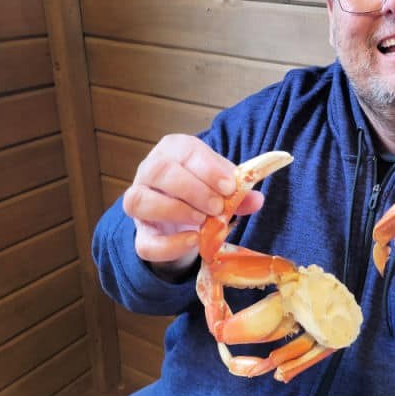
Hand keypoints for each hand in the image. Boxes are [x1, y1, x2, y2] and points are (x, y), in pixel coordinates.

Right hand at [122, 134, 263, 278]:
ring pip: (140, 201)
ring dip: (175, 211)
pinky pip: (145, 242)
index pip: (183, 150)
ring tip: (203, 220)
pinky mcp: (141, 234)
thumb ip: (238, 190)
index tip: (229, 187)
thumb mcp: (222, 183)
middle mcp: (149, 171)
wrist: (182, 216)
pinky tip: (194, 241)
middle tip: (217, 207)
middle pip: (159, 172)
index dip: (207, 169)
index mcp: (173, 150)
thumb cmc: (202, 187)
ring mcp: (138, 202)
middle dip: (192, 189)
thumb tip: (256, 199)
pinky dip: (170, 245)